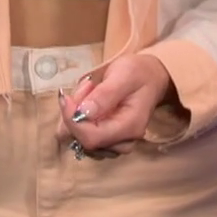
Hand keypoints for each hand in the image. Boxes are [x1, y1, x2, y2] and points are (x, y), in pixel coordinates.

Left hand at [59, 54, 177, 157]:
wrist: (151, 77)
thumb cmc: (139, 73)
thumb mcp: (124, 75)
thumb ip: (105, 95)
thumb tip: (83, 114)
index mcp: (130, 128)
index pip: (92, 138)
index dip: (73, 122)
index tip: (65, 97)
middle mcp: (122, 142)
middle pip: (82, 140)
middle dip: (75, 112)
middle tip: (88, 85)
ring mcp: (113, 143)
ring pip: (78, 137)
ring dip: (76, 112)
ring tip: (91, 89)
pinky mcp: (104, 139)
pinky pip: (80, 133)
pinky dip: (78, 115)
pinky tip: (89, 99)